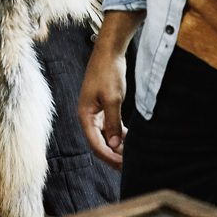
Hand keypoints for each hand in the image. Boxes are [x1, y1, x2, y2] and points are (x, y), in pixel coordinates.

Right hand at [79, 12, 140, 169]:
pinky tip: (129, 139)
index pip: (96, 144)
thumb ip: (113, 123)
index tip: (123, 165)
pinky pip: (109, 126)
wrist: (109, 52)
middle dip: (113, 154)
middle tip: (129, 164)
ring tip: (130, 154)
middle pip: (100, 142)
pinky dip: (118, 133)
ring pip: (105, 135)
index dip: (109, 157)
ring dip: (116, 145)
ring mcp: (95, 112)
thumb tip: (114, 144)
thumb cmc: (108, 72)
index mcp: (85, 116)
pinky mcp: (103, 107)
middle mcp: (88, 116)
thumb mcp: (113, 99)